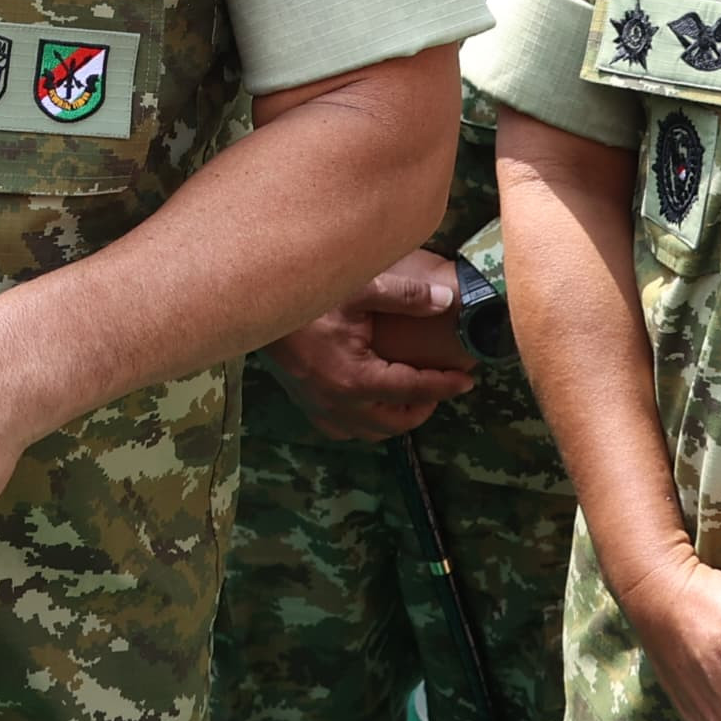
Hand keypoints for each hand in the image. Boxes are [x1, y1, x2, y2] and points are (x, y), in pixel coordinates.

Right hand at [264, 250, 476, 441]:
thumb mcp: (358, 288)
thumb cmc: (306, 295)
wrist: (252, 305)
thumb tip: (447, 299)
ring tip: (410, 394)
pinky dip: (364, 422)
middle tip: (440, 386)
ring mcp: (319, 407)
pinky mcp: (305, 402)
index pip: (413, 389)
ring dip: (395, 418)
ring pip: (369, 431)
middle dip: (423, 407)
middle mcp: (338, 403)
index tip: (468, 379)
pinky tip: (370, 401)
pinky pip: (342, 428)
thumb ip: (406, 296)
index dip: (444, 386)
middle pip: (395, 422)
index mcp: (356, 379)